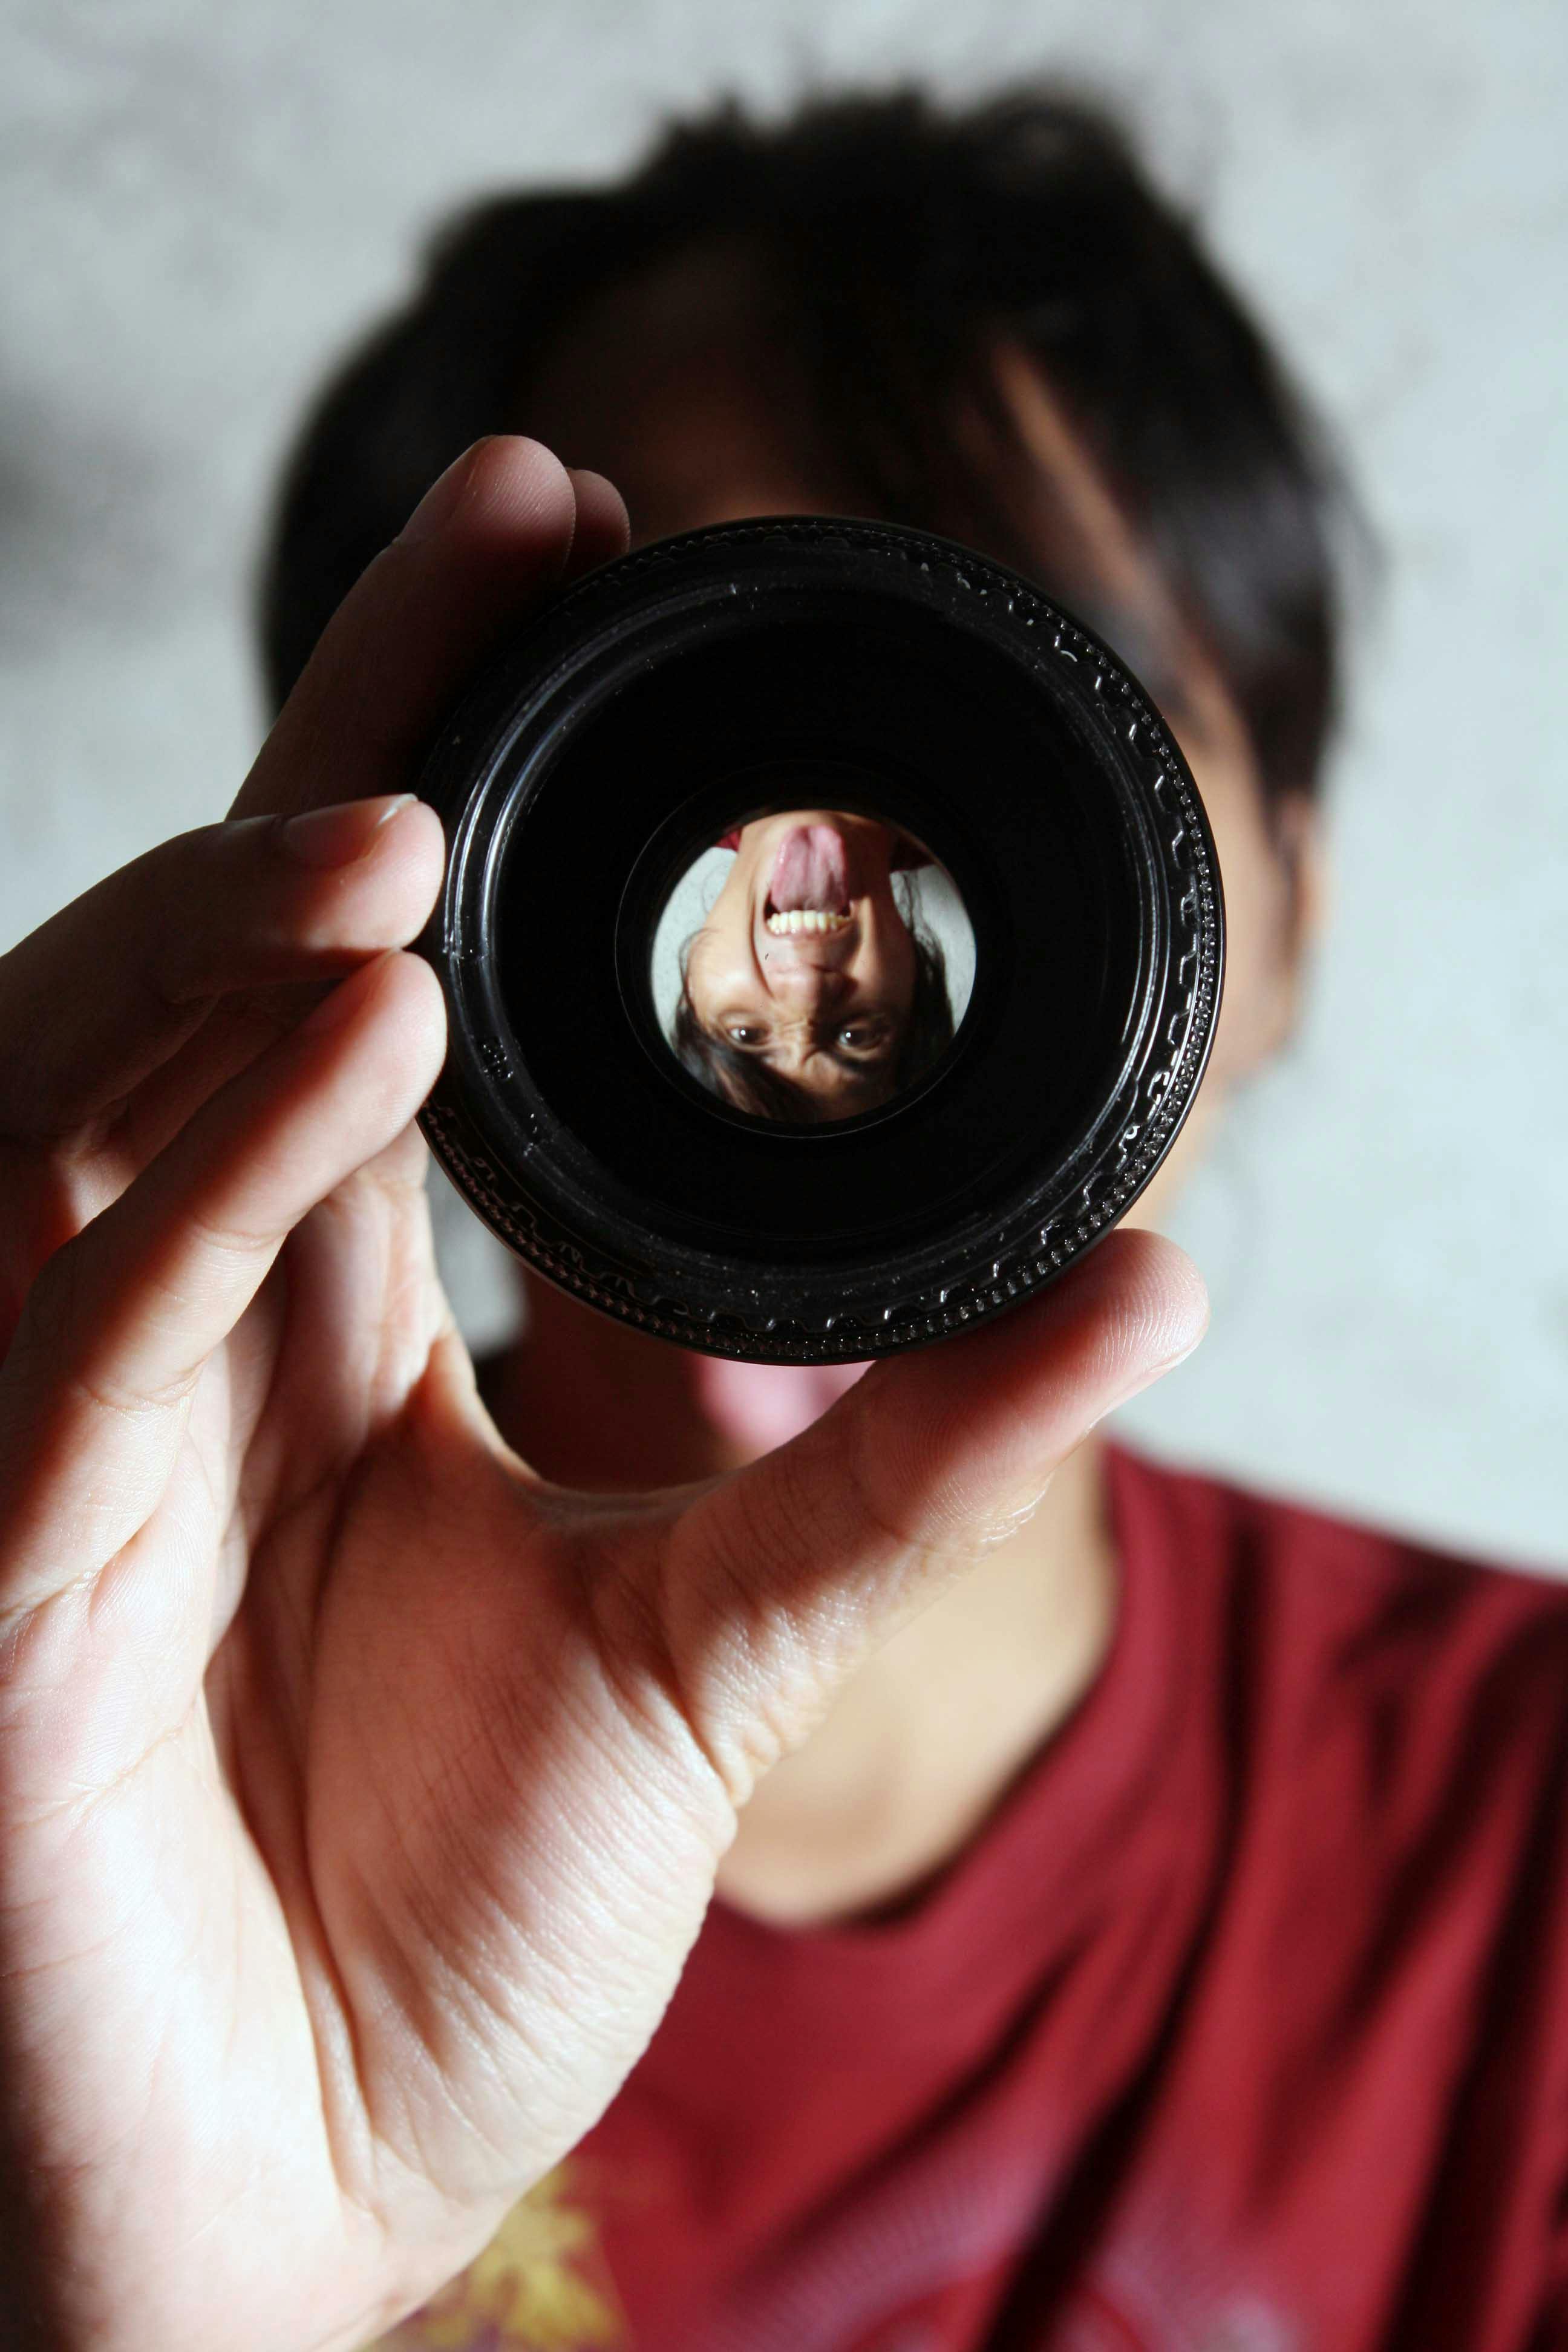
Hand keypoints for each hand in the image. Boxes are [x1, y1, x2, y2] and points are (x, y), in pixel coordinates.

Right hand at [0, 437, 1206, 2351]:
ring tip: (409, 807)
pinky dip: (202, 1173)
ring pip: (83, 1105)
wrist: (313, 2188)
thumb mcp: (714, 1643)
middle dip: (335, 745)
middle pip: (200, 973)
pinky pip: (69, 1338)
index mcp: (293, 1330)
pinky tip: (345, 1031)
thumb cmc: (449, 1924)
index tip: (557, 546)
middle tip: (503, 535)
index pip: (334, 983)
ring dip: (233, 932)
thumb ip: (901, 1461)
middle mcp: (156, 1340)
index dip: (419, 748)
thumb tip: (1150, 1279)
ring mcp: (52, 1444)